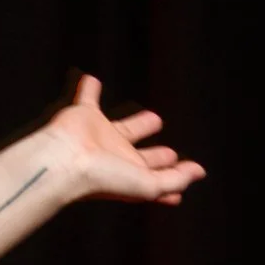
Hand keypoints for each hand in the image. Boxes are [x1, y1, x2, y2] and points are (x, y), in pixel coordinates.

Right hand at [47, 72, 204, 208]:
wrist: (65, 162)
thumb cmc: (101, 178)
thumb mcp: (147, 184)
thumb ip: (174, 178)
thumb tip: (199, 172)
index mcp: (129, 174)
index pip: (157, 177)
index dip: (173, 179)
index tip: (187, 175)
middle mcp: (116, 157)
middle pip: (142, 155)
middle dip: (157, 156)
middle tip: (171, 153)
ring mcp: (99, 136)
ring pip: (123, 127)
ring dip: (137, 124)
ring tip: (152, 117)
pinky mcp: (83, 115)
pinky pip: (87, 97)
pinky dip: (88, 89)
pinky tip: (92, 80)